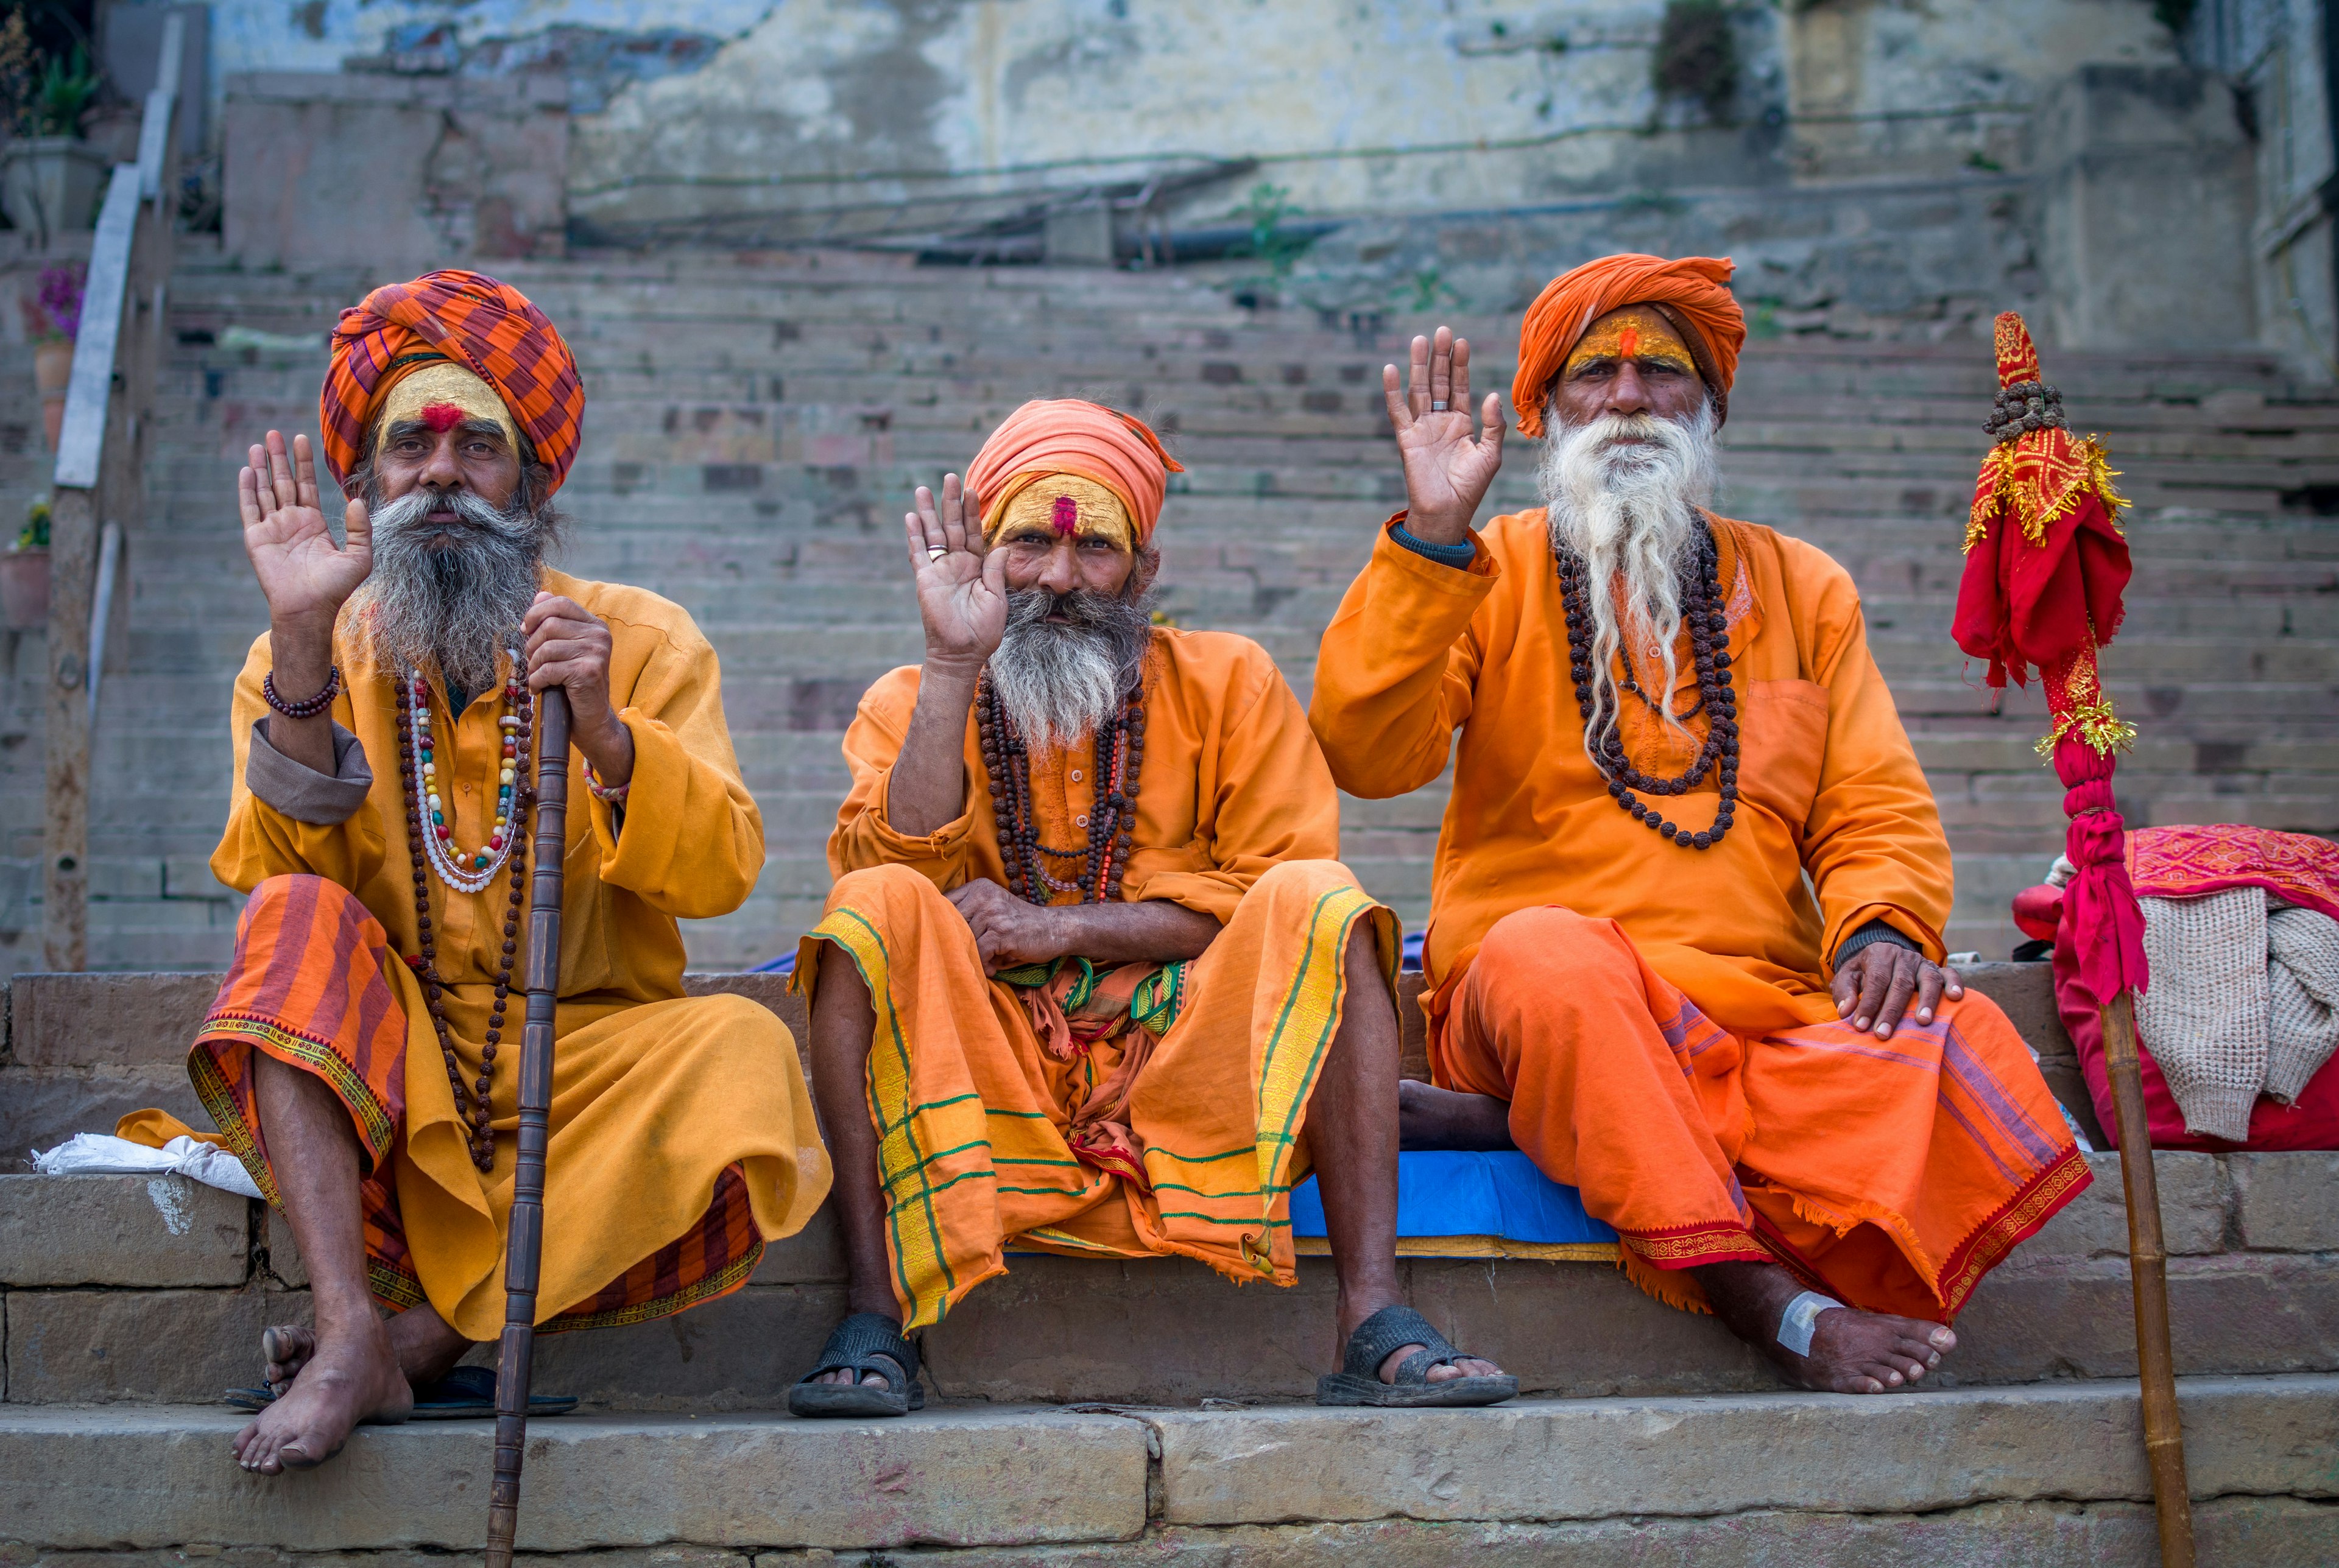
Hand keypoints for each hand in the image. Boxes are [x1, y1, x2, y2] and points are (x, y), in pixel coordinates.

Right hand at [238, 430, 371, 631]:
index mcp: (313, 522)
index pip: (306, 484)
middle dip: (279, 457)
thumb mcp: (359, 557)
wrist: (309, 609)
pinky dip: (247, 489)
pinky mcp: (256, 538)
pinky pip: (250, 509)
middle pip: (282, 481)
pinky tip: (247, 470)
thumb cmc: (334, 588)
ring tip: (260, 444)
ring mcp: (272, 528)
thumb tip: (356, 501)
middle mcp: (291, 521)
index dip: (303, 462)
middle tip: (274, 433)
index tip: (301, 438)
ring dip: (261, 467)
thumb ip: (360, 529)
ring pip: (264, 490)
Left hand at [522, 592, 633, 787]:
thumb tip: (540, 594)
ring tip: (537, 677)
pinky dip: (537, 681)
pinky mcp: (588, 673)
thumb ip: (555, 622)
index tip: (525, 630)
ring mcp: (596, 654)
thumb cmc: (574, 685)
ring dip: (533, 666)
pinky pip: (548, 669)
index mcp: (595, 626)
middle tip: (533, 662)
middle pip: (549, 625)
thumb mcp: (565, 650)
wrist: (592, 721)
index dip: (536, 614)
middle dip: (532, 645)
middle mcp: (600, 636)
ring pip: (546, 648)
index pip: (560, 603)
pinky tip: (540, 689)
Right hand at [907, 473, 1007, 675]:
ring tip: (923, 488)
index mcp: (977, 567)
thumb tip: (1001, 546)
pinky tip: (911, 517)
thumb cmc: (982, 631)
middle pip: (952, 526)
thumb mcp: (996, 599)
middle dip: (951, 502)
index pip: (973, 533)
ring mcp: (940, 570)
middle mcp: (957, 564)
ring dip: (929, 512)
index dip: (971, 512)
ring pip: (933, 534)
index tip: (972, 490)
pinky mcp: (925, 580)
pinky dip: (914, 536)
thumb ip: (996, 571)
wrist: (962, 653)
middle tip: (950, 477)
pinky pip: (919, 554)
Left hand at [947, 879, 1069, 971]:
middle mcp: (984, 895)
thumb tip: (937, 930)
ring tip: (987, 961)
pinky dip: (984, 964)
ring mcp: (994, 913)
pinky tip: (993, 967)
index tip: (945, 939)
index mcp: (979, 887)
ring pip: (964, 940)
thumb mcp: (993, 908)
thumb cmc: (1019, 923)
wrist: (1054, 929)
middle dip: (955, 943)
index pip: (943, 903)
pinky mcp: (1002, 932)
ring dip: (972, 956)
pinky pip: (979, 952)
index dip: (941, 923)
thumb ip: (969, 913)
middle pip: (950, 923)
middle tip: (966, 955)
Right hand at [1382, 326, 1506, 545]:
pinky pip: (1398, 411)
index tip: (1461, 342)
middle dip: (1441, 357)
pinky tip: (1391, 370)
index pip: (1459, 387)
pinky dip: (1392, 391)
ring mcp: (1422, 428)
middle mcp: (1440, 422)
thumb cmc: (1470, 487)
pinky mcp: (1407, 439)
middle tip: (1442, 331)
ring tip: (1420, 340)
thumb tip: (1491, 395)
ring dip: (1419, 366)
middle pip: (1438, 382)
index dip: (1460, 365)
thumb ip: (1492, 425)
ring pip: (1419, 390)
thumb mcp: (1490, 455)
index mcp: (1461, 423)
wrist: (1448, 513)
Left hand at [1833, 943, 1963, 1038]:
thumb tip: (1846, 1012)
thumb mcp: (1848, 976)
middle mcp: (1903, 957)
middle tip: (1883, 1035)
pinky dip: (1955, 984)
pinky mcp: (1939, 969)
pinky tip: (1955, 998)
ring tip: (1922, 1022)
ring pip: (1928, 980)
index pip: (1876, 981)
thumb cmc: (1864, 972)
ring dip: (1926, 1001)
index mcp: (1879, 954)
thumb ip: (1844, 991)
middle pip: (1900, 984)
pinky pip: (1951, 974)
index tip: (1861, 1027)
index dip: (1869, 1004)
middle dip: (1891, 1012)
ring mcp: (1923, 963)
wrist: (1883, 955)